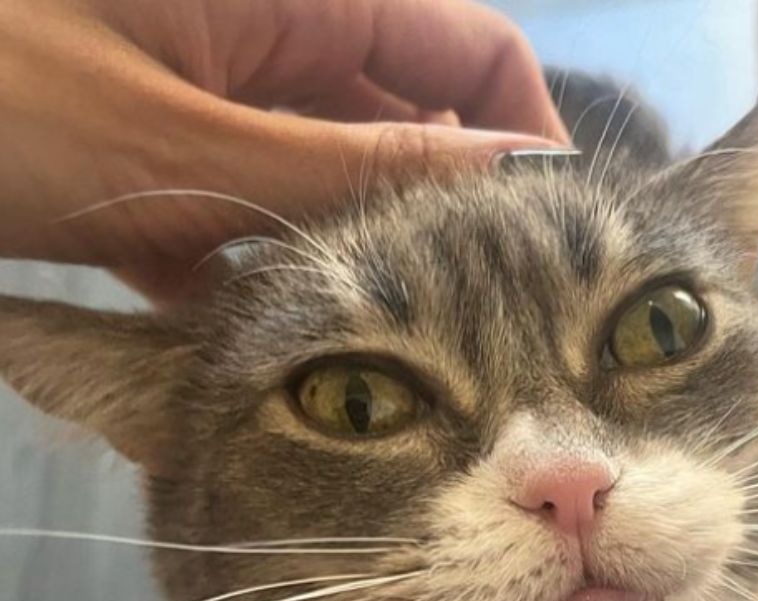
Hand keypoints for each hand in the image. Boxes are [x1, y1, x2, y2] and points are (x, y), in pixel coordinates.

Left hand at [0, 0, 566, 293]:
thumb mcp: (168, 143)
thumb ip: (346, 166)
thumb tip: (505, 184)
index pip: (472, 53)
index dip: (525, 145)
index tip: (542, 261)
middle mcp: (270, 29)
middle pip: (405, 124)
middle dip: (431, 228)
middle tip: (453, 342)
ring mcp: (210, 88)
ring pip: (329, 181)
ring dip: (340, 265)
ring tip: (358, 353)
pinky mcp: (157, 144)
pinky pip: (247, 207)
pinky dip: (251, 274)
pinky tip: (238, 340)